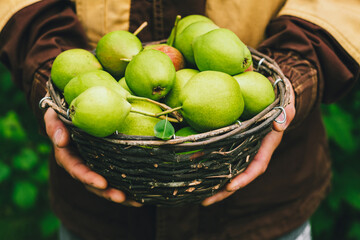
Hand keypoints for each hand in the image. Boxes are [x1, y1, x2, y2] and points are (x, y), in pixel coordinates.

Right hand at [44, 108, 141, 206]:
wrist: (76, 109)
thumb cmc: (64, 111)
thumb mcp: (55, 115)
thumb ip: (55, 126)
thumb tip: (61, 141)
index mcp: (67, 154)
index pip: (75, 168)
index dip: (87, 176)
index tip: (101, 183)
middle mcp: (79, 164)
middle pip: (91, 182)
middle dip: (106, 191)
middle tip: (120, 197)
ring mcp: (92, 165)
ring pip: (103, 184)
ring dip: (117, 194)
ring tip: (136, 201)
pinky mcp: (105, 163)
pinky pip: (114, 177)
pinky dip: (126, 188)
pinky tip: (141, 196)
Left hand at [202, 85, 295, 205]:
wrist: (275, 101)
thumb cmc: (280, 105)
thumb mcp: (286, 108)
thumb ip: (285, 116)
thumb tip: (279, 127)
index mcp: (265, 148)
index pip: (256, 167)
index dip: (244, 179)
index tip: (231, 186)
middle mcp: (253, 153)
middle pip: (239, 178)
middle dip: (223, 191)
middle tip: (205, 202)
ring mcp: (242, 151)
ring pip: (228, 171)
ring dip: (213, 183)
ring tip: (194, 193)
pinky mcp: (233, 145)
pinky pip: (222, 158)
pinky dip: (210, 166)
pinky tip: (194, 170)